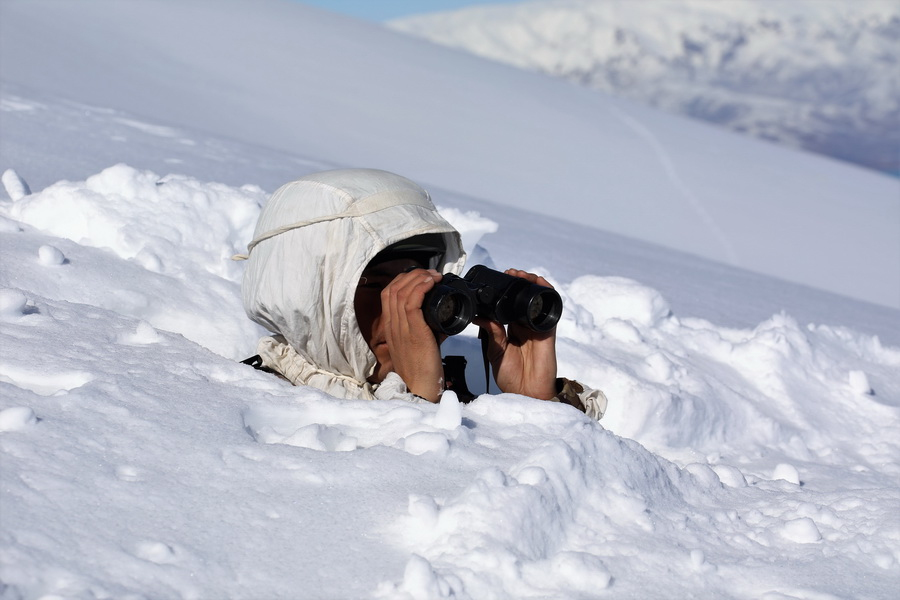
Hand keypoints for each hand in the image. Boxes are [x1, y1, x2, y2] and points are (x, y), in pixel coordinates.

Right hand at [381, 268, 444, 401]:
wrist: (421, 388)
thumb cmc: (422, 368)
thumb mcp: (418, 343)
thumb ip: (424, 328)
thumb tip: (440, 315)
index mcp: (391, 327)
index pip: (388, 294)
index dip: (403, 280)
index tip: (421, 277)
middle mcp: (392, 325)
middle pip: (394, 288)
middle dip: (413, 275)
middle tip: (431, 273)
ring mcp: (400, 328)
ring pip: (402, 292)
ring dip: (419, 278)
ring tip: (434, 275)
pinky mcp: (413, 332)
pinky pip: (411, 302)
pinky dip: (421, 288)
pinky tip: (432, 283)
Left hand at [474, 269, 557, 399]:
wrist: (526, 393)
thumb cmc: (510, 376)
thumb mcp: (495, 351)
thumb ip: (491, 333)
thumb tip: (480, 316)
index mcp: (511, 329)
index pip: (508, 305)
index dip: (504, 291)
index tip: (497, 279)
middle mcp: (524, 325)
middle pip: (522, 298)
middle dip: (517, 282)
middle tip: (509, 272)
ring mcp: (536, 327)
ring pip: (535, 299)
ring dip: (530, 284)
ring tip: (522, 274)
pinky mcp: (548, 331)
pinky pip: (550, 309)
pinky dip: (546, 294)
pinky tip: (540, 283)